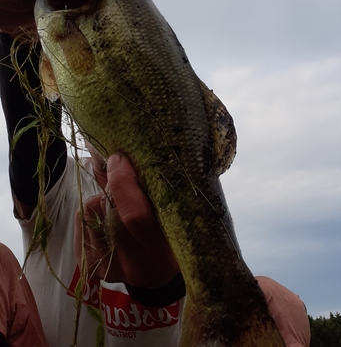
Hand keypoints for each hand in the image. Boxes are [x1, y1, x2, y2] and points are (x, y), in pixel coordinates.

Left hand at [75, 154, 179, 289]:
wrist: (156, 275)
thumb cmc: (169, 236)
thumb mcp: (168, 215)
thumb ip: (144, 189)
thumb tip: (117, 155)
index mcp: (160, 251)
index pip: (135, 215)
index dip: (124, 183)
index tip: (121, 160)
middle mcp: (134, 263)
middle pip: (109, 212)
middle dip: (111, 184)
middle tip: (118, 170)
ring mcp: (109, 267)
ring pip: (91, 212)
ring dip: (101, 197)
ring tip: (116, 202)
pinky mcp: (91, 265)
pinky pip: (81, 221)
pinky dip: (92, 210)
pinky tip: (106, 215)